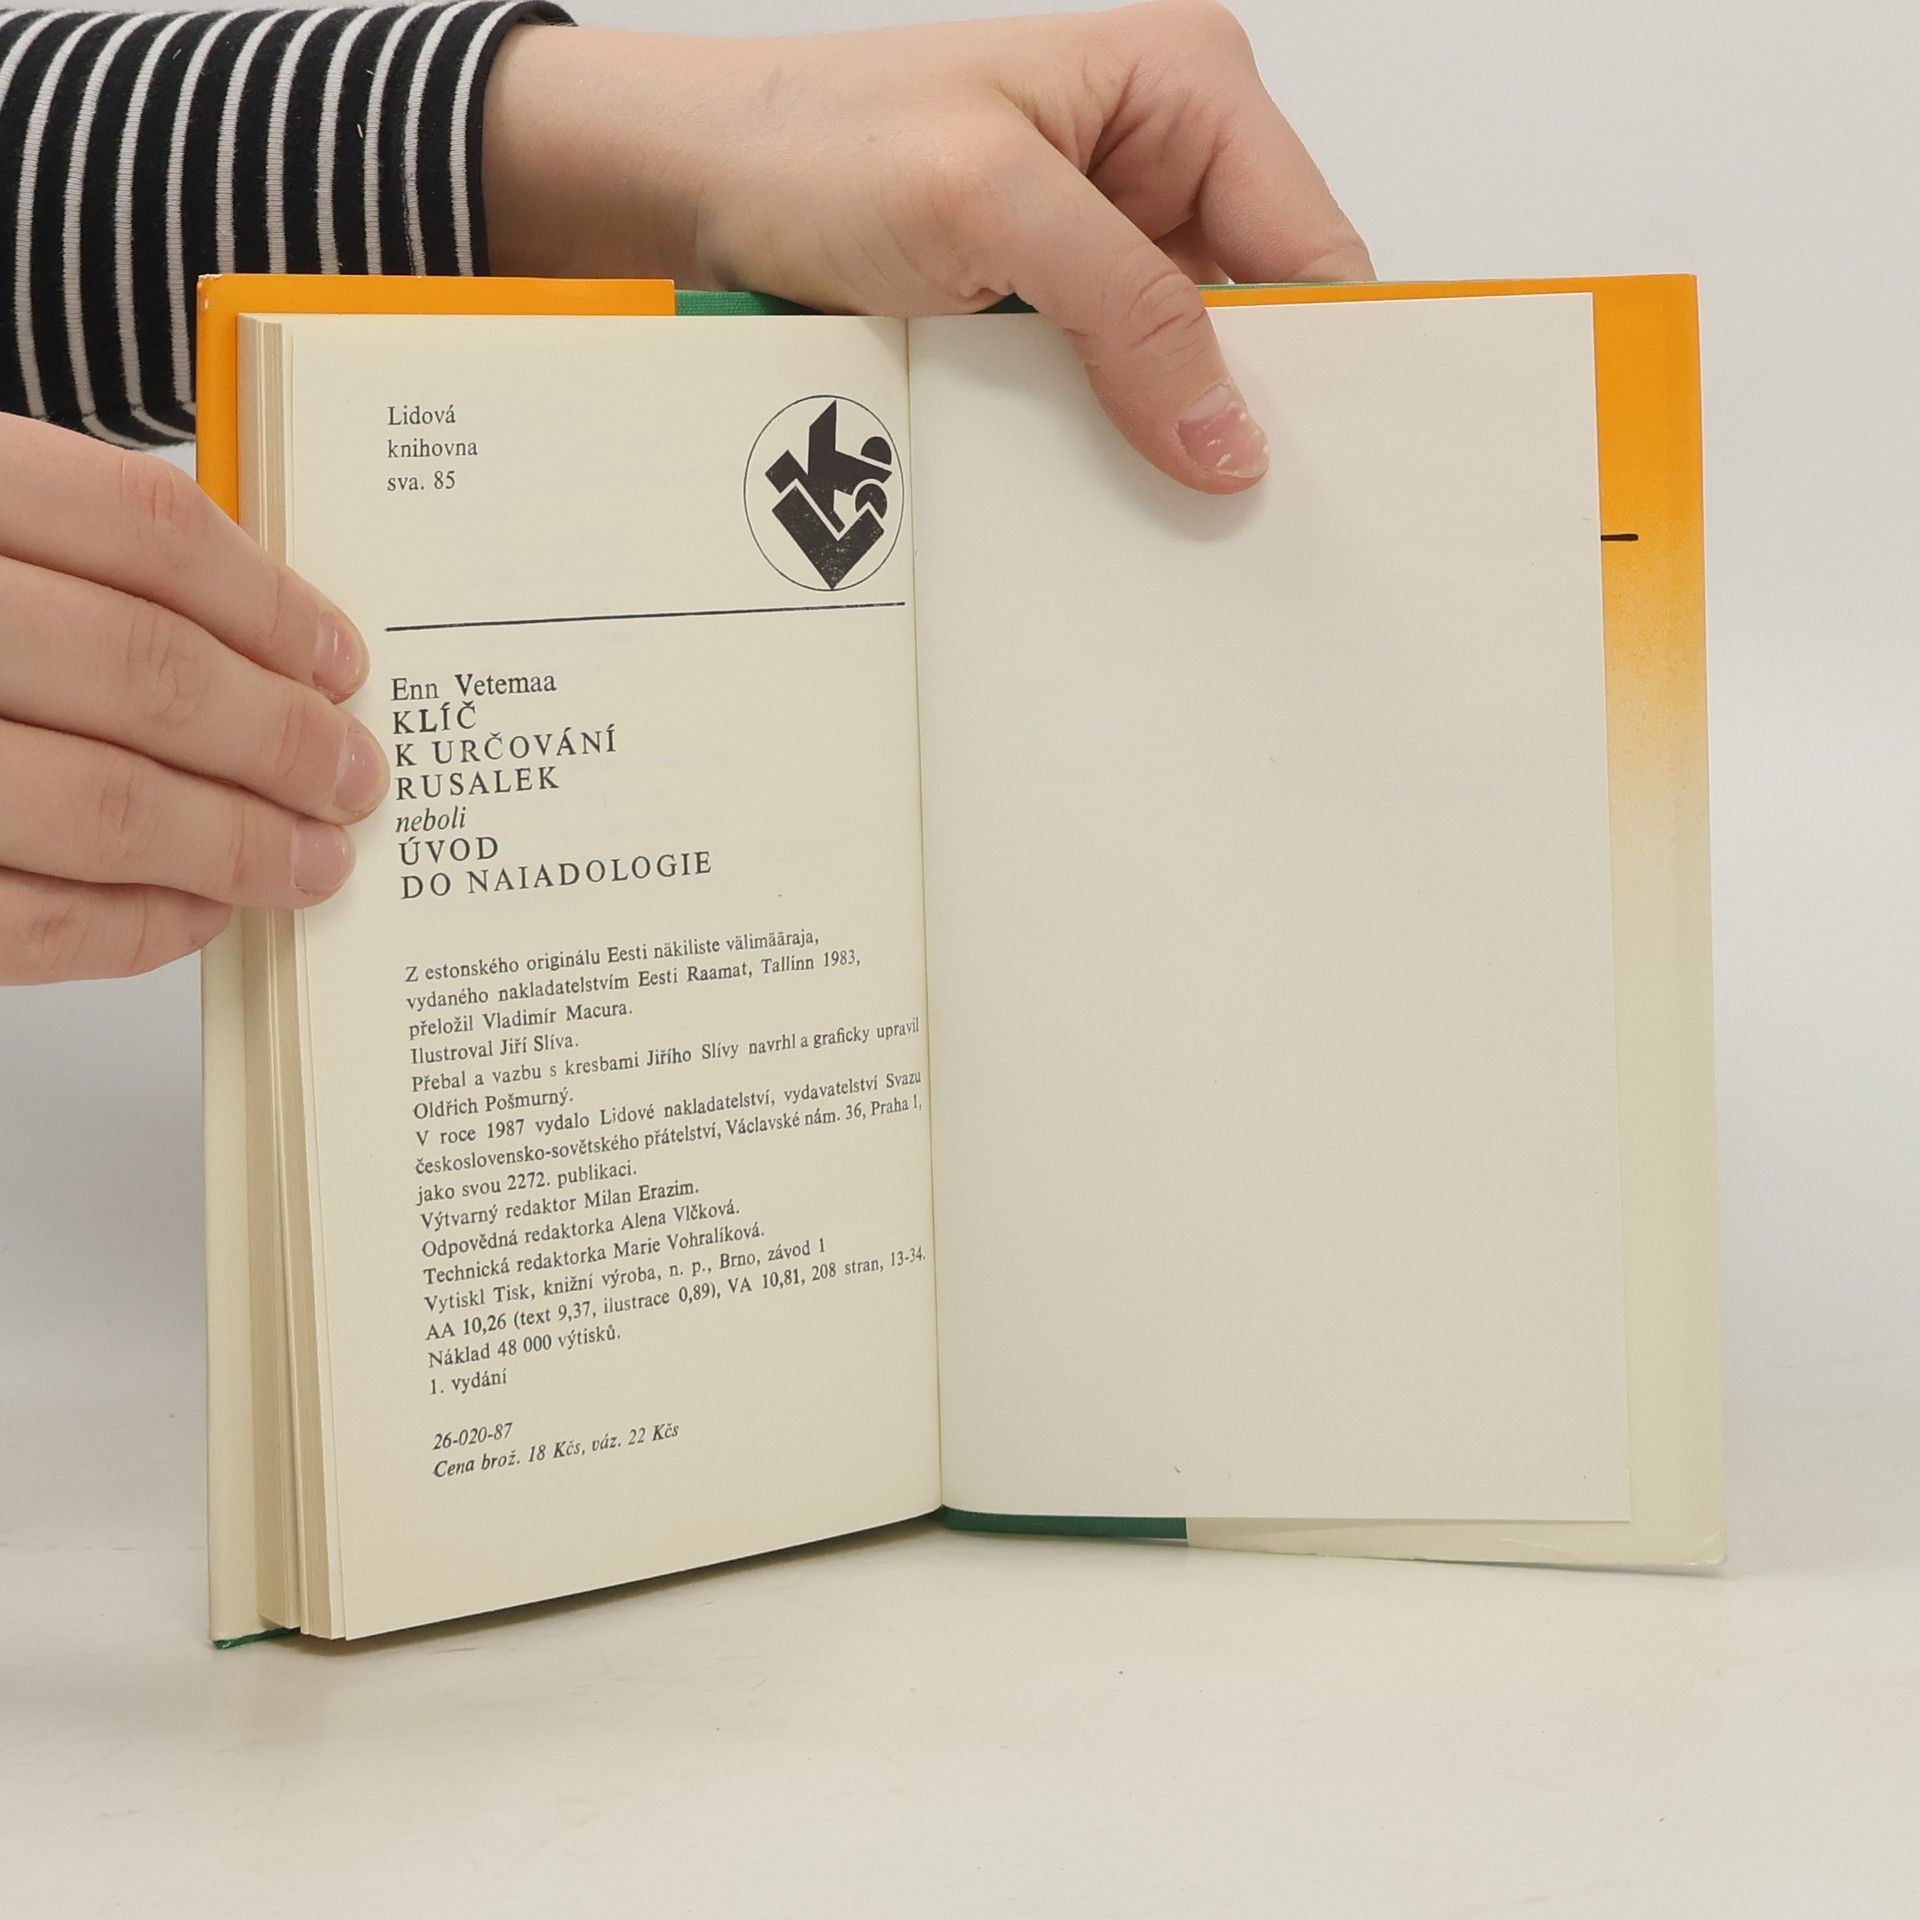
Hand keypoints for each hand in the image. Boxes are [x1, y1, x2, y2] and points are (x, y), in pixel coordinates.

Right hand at [0, 415, 387, 983]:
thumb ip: (65, 561)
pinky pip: (23, 920)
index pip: (138, 530)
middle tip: (352, 779)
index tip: (343, 664)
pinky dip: (131, 925)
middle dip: (279, 742)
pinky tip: (196, 913)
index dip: (268, 604)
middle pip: (143, 673)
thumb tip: (265, 650)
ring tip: (309, 862)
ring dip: (230, 845)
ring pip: (95, 803)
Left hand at [483, 0, 1370, 491]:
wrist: (698, 186)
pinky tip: (1102, 499)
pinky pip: (1119, 394)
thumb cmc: (820, 146)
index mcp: (1190, 90)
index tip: (1314, 480)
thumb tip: (1233, 437)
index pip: (1314, 251)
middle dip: (1247, 413)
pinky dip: (1112, 446)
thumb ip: (1128, 309)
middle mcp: (1169, 163)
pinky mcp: (1060, 310)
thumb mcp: (989, 206)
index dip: (1327, 367)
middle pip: (1263, 320)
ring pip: (1192, 371)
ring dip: (1171, 441)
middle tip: (1236, 526)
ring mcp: (1113, 243)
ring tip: (1163, 524)